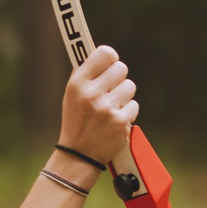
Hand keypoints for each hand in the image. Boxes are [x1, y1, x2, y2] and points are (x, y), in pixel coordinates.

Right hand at [59, 46, 137, 165]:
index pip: (104, 53)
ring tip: (111, 107)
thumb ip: (87, 75)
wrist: (79, 154)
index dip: (110, 57)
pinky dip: (128, 113)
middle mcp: (91, 94)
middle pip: (121, 68)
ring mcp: (106, 108)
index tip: (110, 63)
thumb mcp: (72, 95)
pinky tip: (116, 120)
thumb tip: (104, 55)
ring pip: (130, 86)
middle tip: (111, 89)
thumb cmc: (77, 121)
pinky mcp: (120, 122)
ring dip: (124, 96)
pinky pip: (134, 105)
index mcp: (78, 83)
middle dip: (118, 78)